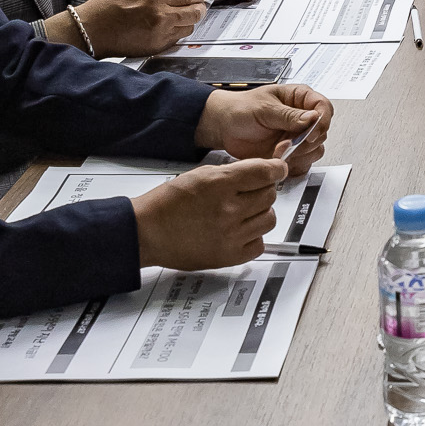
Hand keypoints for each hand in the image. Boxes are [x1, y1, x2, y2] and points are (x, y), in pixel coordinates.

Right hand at [49, 0, 205, 56]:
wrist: (92, 30)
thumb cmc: (107, 7)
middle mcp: (162, 16)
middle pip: (196, 12)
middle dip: (199, 7)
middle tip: (198, 5)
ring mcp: (160, 34)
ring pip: (190, 27)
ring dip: (189, 20)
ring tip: (181, 15)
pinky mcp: (157, 47)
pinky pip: (177, 38)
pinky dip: (177, 31)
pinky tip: (168, 26)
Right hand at [130, 158, 291, 271]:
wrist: (147, 232)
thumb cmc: (166, 204)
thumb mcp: (199, 175)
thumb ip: (231, 173)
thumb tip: (257, 173)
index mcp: (220, 184)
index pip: (265, 173)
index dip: (275, 169)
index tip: (277, 170)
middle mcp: (228, 210)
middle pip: (269, 195)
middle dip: (263, 190)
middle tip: (249, 192)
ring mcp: (231, 235)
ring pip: (269, 219)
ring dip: (260, 213)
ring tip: (243, 212)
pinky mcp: (229, 256)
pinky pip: (260, 244)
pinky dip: (254, 236)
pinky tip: (240, 230)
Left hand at [195, 83, 331, 174]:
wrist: (224, 126)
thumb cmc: (240, 109)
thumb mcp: (264, 108)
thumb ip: (289, 115)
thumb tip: (312, 117)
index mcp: (299, 98)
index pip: (323, 107)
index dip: (321, 122)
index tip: (310, 133)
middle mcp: (302, 117)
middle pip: (322, 132)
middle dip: (305, 142)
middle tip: (284, 143)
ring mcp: (297, 136)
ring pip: (316, 149)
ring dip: (298, 154)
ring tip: (277, 151)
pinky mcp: (291, 152)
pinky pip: (304, 162)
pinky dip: (293, 164)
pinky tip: (277, 158)